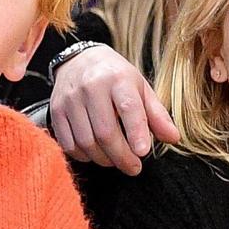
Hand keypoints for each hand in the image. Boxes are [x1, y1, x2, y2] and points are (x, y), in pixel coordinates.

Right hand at [48, 43, 178, 174]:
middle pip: (105, 132)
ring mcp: (70, 99)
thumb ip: (157, 115)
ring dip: (104, 159)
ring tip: (116, 160)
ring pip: (86, 142)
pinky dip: (84, 156)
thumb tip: (173, 138)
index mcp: (118, 79)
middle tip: (134, 168)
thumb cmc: (116, 78)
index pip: (128, 107)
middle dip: (122, 156)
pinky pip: (69, 144)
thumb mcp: (141, 89)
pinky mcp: (56, 111)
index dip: (136, 131)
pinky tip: (96, 153)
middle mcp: (91, 87)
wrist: (80, 60)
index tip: (143, 152)